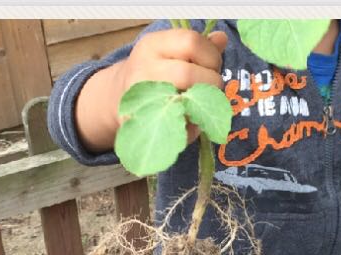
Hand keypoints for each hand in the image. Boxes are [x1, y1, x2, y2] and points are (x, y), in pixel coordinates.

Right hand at [113, 28, 227, 142]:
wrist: (119, 98)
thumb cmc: (155, 73)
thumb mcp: (171, 52)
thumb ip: (198, 47)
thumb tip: (221, 39)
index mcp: (153, 45)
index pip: (191, 42)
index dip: (211, 56)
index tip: (213, 66)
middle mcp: (144, 69)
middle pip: (189, 74)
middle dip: (211, 83)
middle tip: (211, 89)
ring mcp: (143, 100)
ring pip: (186, 103)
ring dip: (204, 106)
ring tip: (202, 103)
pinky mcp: (148, 125)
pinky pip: (182, 128)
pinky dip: (194, 127)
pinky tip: (191, 121)